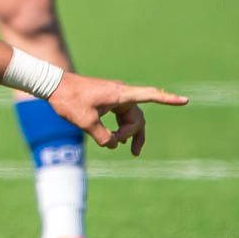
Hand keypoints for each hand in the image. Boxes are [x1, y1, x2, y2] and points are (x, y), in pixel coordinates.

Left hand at [46, 74, 188, 156]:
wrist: (54, 86)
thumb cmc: (70, 101)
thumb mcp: (87, 123)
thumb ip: (104, 138)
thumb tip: (114, 144)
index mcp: (119, 94)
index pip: (149, 95)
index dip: (167, 100)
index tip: (184, 101)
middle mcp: (120, 94)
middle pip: (138, 117)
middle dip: (134, 134)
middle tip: (125, 147)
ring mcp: (114, 97)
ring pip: (131, 118)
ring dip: (130, 133)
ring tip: (133, 151)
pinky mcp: (107, 100)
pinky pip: (122, 116)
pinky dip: (121, 128)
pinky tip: (116, 139)